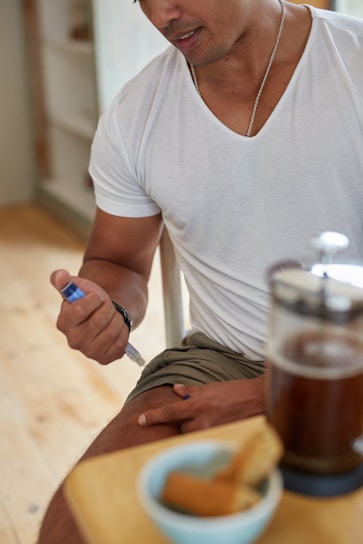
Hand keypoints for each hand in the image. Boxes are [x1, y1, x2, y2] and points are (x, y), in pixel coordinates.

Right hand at [51, 269, 129, 364]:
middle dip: (108, 308)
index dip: (93, 300)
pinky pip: (122, 343)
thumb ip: (63, 280)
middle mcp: (73, 341)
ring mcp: (89, 352)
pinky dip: (123, 332)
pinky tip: (116, 328)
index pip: (79, 310)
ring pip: (113, 331)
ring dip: (117, 318)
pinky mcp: (104, 358)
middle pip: (99, 320)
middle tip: (106, 306)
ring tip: (112, 316)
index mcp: (63, 323)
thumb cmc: (89, 299)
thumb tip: (60, 275)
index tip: (96, 297)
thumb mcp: (78, 286)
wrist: (105, 314)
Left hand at [138, 376, 264, 432]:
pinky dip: (208, 434)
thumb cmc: (236, 391)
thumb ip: (192, 391)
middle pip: (182, 428)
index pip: (170, 412)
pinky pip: (207, 439)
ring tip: (211, 420)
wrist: (259, 399)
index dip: (154, 417)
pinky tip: (218, 426)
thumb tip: (177, 389)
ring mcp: (212, 431)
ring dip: (197, 429)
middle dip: (186, 423)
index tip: (140, 420)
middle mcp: (203, 420)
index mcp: (198, 404)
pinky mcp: (221, 439)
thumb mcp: (212, 387)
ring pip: (194, 435)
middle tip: (197, 415)